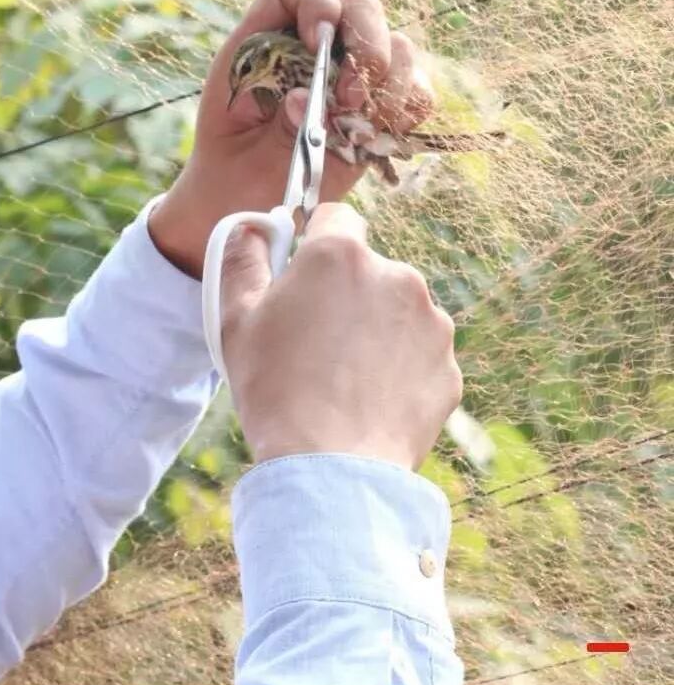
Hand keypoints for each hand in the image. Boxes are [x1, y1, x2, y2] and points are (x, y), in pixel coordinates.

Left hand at [147, 0, 433, 277]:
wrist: (246, 213)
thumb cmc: (230, 176)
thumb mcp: (236, 149)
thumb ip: (274, 123)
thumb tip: (308, 98)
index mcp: (265, 41)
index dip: (314, 0)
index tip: (313, 43)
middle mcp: (314, 49)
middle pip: (361, 5)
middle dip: (367, 45)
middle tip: (348, 98)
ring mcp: (351, 78)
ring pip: (399, 47)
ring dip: (390, 83)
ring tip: (359, 123)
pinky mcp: (379, 112)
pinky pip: (417, 93)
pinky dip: (408, 110)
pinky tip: (379, 135)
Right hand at [219, 201, 462, 470]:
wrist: (331, 468)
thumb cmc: (275, 391)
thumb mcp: (236, 321)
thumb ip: (242, 260)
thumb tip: (251, 229)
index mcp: (341, 256)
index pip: (336, 217)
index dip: (316, 241)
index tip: (303, 274)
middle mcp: (397, 276)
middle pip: (369, 270)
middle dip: (347, 295)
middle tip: (315, 343)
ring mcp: (432, 323)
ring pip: (399, 313)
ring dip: (377, 332)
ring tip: (343, 381)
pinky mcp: (448, 367)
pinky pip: (420, 357)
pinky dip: (399, 372)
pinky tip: (369, 403)